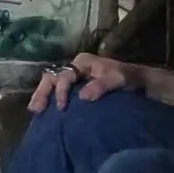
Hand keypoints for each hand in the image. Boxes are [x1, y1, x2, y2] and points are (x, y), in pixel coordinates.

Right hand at [27, 54, 142, 112]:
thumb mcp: (118, 79)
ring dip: (43, 95)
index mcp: (82, 62)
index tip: (61, 107)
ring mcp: (74, 76)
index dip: (61, 90)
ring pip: (52, 82)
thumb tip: (82, 96)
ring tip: (35, 111)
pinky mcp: (76, 86)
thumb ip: (101, 85)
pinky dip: (50, 99)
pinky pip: (58, 90)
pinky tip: (45, 111)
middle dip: (43, 91)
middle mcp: (75, 67)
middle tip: (35, 109)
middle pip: (52, 76)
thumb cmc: (128, 79)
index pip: (65, 74)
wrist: (139, 82)